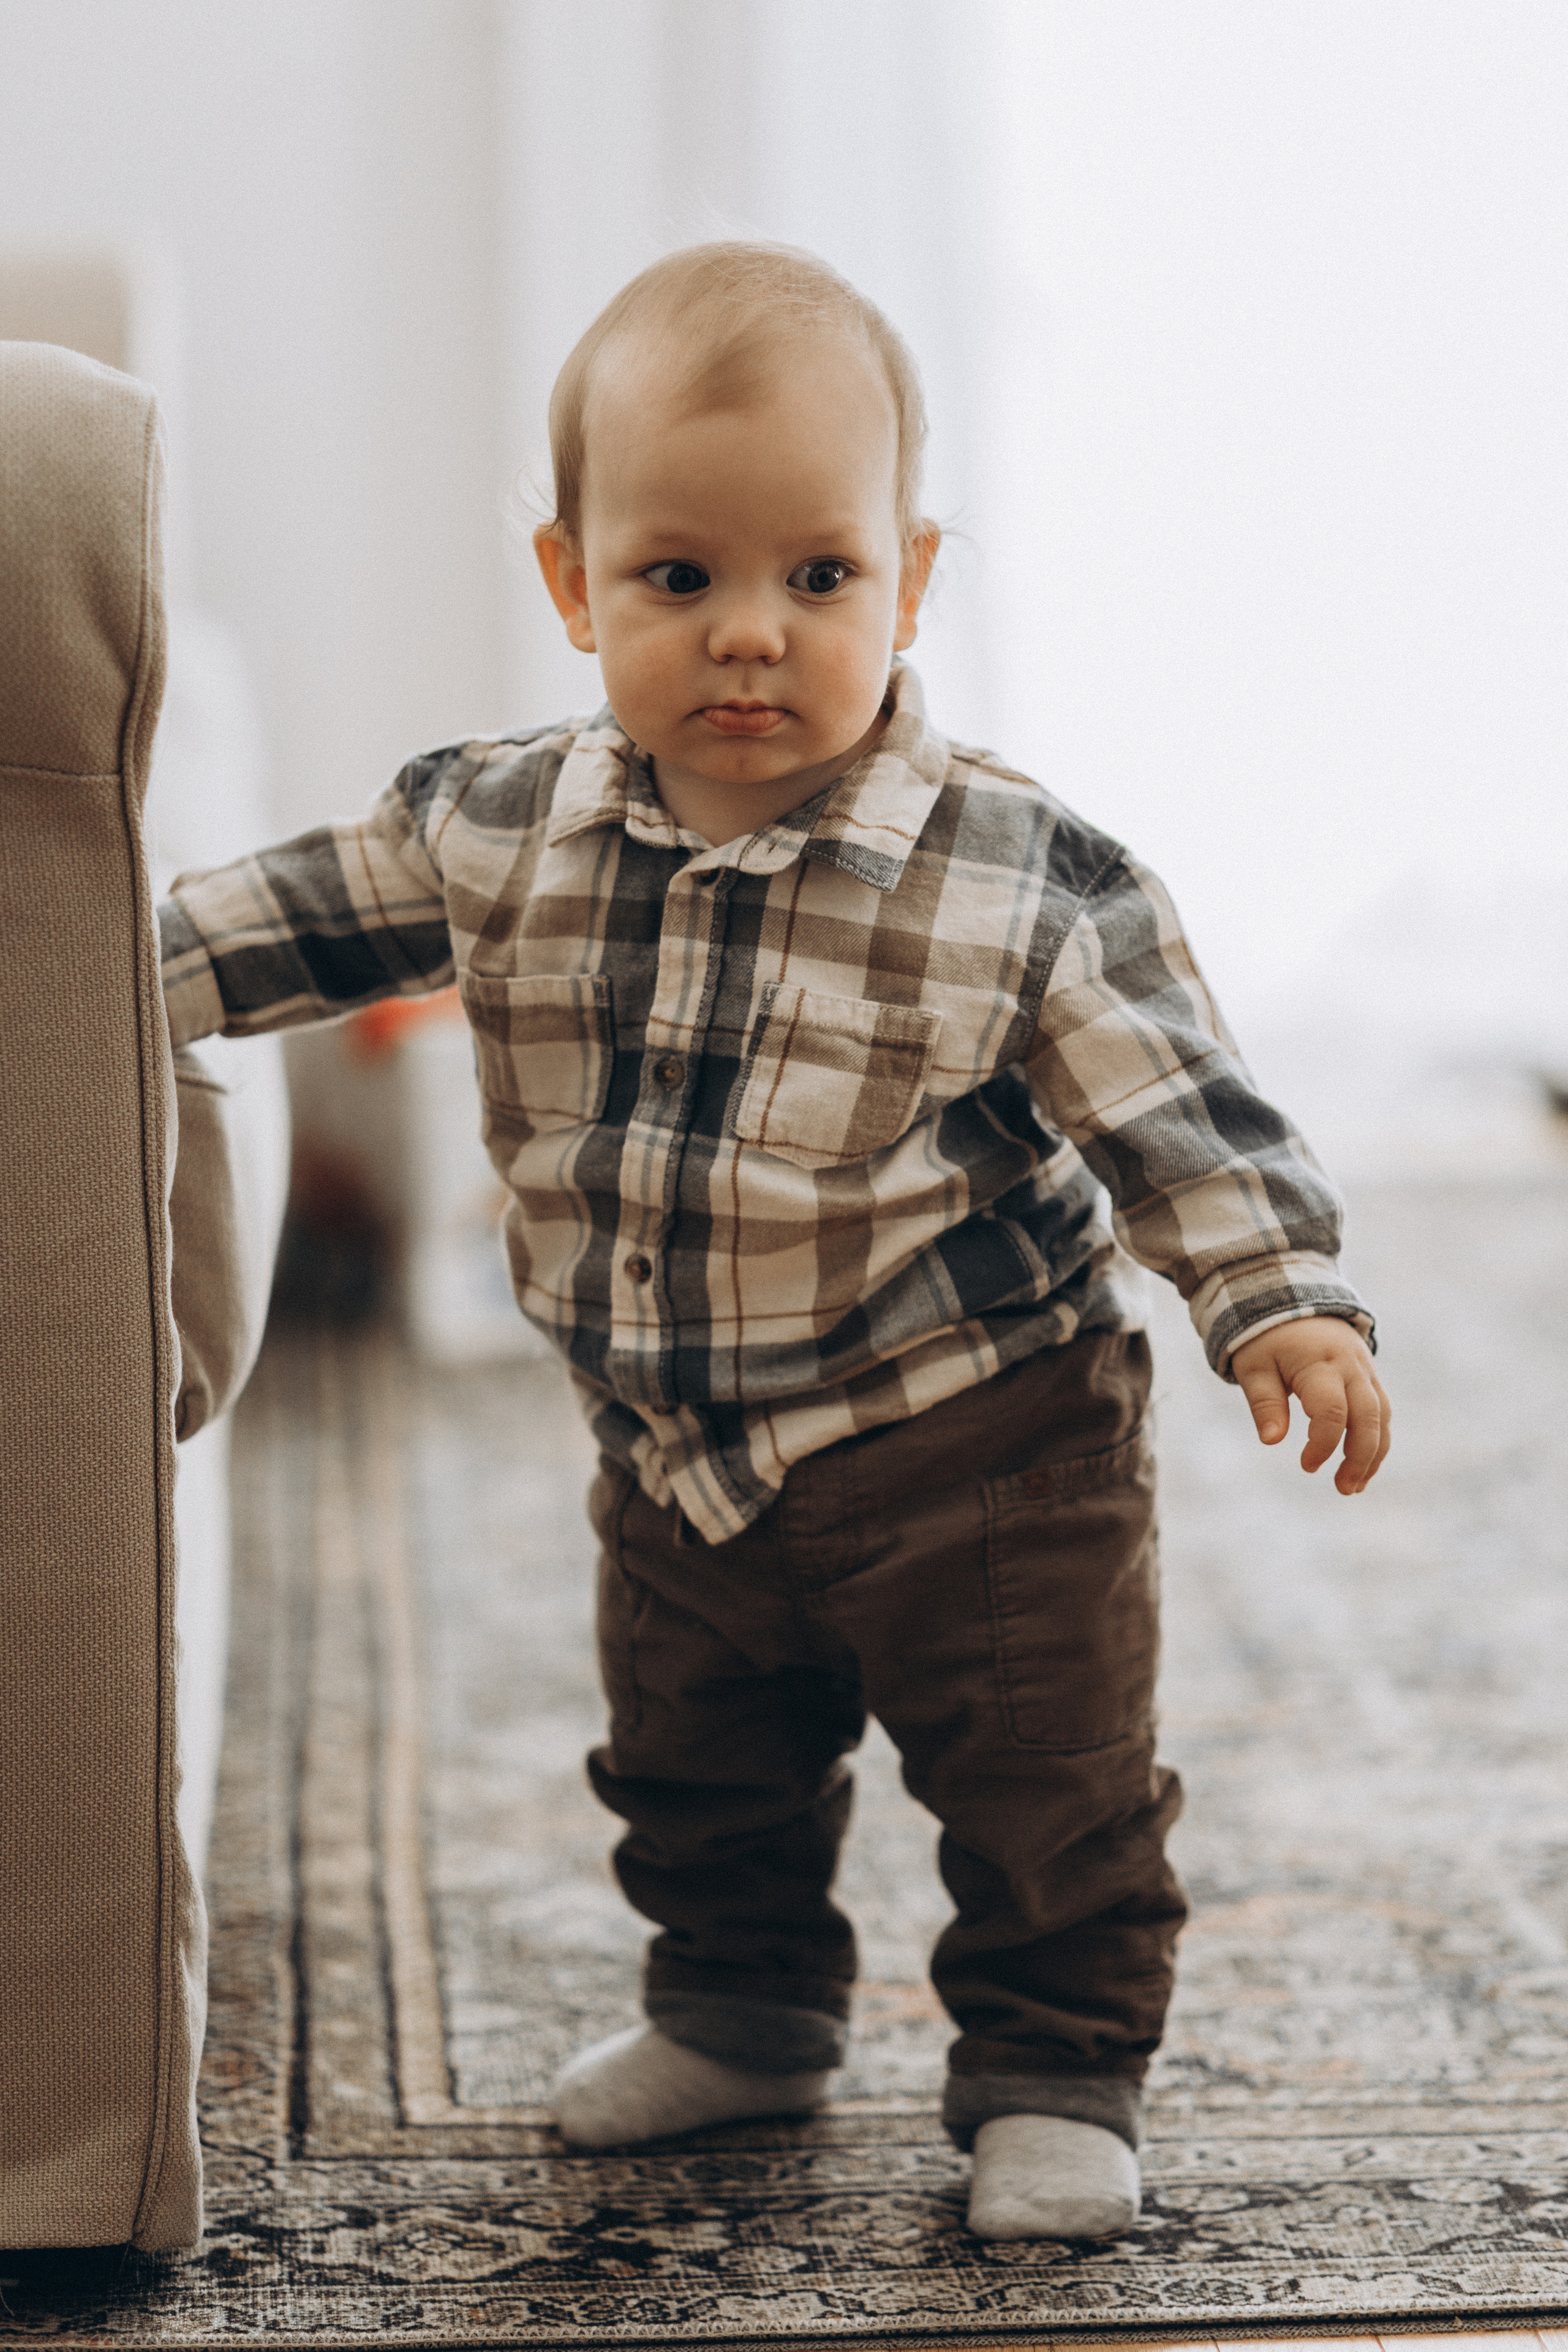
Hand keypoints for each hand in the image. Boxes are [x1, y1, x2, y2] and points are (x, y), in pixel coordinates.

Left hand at [1229, 1316, 1390, 1494]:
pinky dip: (1377, 1440)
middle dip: (1360, 1457)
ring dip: (1374, 1454)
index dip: (1323, 1444)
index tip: (1306, 1467)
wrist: (1293, 1299)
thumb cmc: (1266, 1338)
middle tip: (1344, 1489)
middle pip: (1369, 1417)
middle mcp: (1351, 1367)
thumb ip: (1264, 1403)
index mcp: (1320, 1363)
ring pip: (1382, 1417)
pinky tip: (1362, 1466)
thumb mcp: (1254, 1366)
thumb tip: (1271, 1441)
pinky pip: (1382, 1411)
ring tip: (1354, 1486)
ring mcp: (1365, 1370)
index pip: (1332, 1411)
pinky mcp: (1369, 1376)